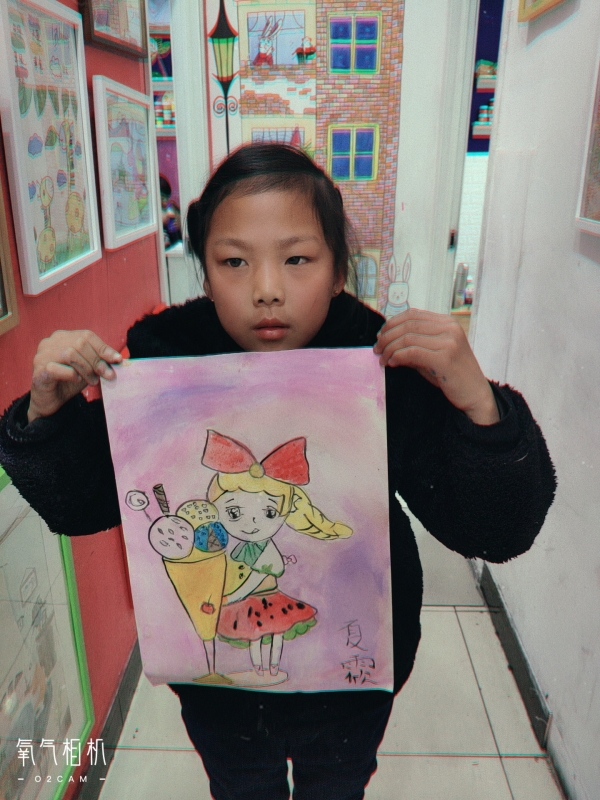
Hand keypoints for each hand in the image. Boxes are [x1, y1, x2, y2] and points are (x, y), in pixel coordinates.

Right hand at [28, 330, 121, 421]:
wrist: (51, 401)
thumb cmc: (70, 382)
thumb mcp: (89, 368)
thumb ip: (100, 361)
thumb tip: (120, 360)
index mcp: (63, 337)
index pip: (87, 336)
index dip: (104, 348)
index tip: (118, 360)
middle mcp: (50, 342)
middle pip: (80, 344)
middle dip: (97, 360)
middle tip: (107, 375)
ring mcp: (42, 356)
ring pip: (69, 354)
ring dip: (86, 369)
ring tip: (93, 381)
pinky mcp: (38, 371)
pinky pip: (56, 368)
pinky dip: (70, 374)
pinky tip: (77, 380)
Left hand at [374, 308, 499, 424]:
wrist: (475, 395)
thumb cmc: (451, 375)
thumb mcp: (432, 354)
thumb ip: (414, 344)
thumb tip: (385, 339)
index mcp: (447, 322)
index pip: (413, 314)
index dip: (392, 323)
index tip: (380, 336)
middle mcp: (450, 328)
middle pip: (408, 325)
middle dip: (387, 337)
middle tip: (377, 349)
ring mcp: (449, 342)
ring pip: (408, 338)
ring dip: (389, 348)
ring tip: (382, 359)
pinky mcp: (445, 358)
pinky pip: (412, 352)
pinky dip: (398, 357)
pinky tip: (392, 363)